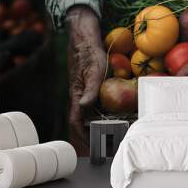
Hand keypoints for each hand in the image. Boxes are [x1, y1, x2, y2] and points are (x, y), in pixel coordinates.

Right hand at [66, 6, 106, 142]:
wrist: (86, 40)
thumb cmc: (89, 54)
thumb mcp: (94, 71)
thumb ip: (90, 89)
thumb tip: (84, 106)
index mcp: (77, 95)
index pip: (76, 121)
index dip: (82, 136)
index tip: (92, 146)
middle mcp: (80, 97)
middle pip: (82, 122)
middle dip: (91, 135)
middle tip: (104, 145)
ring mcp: (85, 92)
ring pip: (89, 114)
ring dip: (97, 127)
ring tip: (110, 136)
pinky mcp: (91, 87)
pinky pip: (95, 105)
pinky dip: (101, 114)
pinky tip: (112, 116)